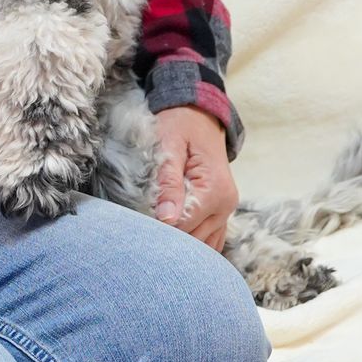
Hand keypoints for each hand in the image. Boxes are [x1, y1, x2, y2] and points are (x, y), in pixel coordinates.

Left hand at [153, 106, 238, 250]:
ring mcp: (225, 212)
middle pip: (192, 240)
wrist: (199, 116)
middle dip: (166, 239)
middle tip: (139, 230)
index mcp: (215, 190)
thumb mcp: (169, 145)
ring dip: (178, 244)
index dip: (156, 229)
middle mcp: (225, 206)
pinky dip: (191, 244)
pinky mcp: (220, 213)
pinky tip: (172, 241)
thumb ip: (168, 181)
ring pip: (201, 245)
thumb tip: (166, 218)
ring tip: (153, 236)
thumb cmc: (180, 126)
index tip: (135, 224)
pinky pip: (209, 240)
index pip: (183, 226)